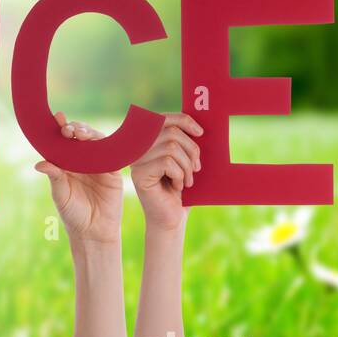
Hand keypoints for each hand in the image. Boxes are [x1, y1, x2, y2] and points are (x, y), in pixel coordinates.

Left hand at [34, 112, 124, 243]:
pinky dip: (105, 145)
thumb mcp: (60, 194)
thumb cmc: (73, 214)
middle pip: (80, 137)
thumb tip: (39, 164)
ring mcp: (98, 164)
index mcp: (66, 164)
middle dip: (74, 128)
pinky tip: (98, 141)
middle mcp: (82, 161)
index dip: (60, 129)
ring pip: (95, 141)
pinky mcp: (113, 171)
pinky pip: (111, 154)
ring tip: (79, 133)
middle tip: (67, 129)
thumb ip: (54, 177)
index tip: (57, 118)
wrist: (93, 232)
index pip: (63, 142)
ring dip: (88, 133)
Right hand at [130, 113, 201, 231]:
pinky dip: (179, 175)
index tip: (201, 132)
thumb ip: (184, 142)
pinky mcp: (139, 175)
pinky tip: (178, 186)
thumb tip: (197, 126)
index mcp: (148, 141)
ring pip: (171, 148)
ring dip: (186, 166)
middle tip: (197, 168)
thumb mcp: (185, 161)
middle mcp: (138, 149)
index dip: (183, 120)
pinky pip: (167, 163)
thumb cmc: (181, 189)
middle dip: (191, 149)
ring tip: (187, 180)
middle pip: (171, 132)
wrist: (172, 218)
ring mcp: (137, 161)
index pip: (163, 119)